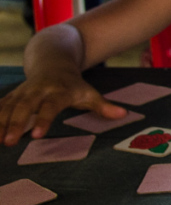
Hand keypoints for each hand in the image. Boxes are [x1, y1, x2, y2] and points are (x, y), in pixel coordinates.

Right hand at [0, 72, 126, 145]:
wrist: (53, 62)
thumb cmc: (74, 85)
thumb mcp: (89, 93)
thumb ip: (103, 106)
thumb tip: (124, 115)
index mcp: (58, 91)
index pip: (50, 106)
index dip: (43, 120)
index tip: (37, 135)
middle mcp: (38, 90)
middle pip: (25, 107)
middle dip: (16, 124)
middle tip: (10, 142)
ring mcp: (23, 92)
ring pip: (8, 106)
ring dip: (0, 122)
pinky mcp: (12, 95)